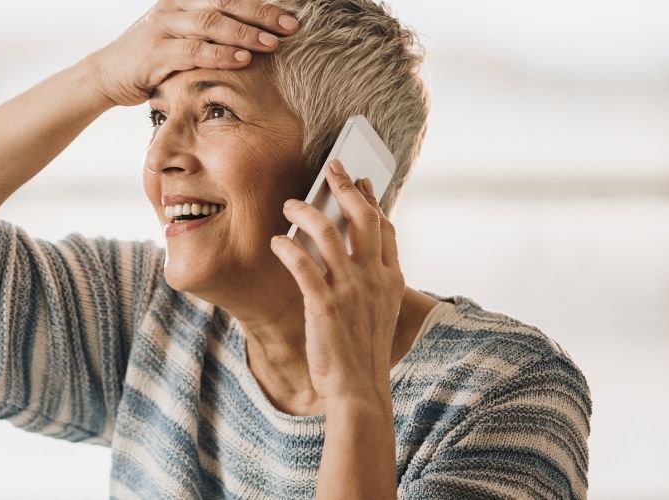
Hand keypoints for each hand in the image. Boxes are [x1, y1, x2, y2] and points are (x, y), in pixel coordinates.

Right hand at [81, 0, 299, 106]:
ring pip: (211, 23)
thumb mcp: (183, 38)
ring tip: (271, 44)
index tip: (291, 15)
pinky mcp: (155, 52)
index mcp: (184, 0)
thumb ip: (212, 32)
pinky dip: (220, 55)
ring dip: (245, 34)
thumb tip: (255, 35)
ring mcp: (163, 27)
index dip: (261, 3)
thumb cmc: (152, 58)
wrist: (107, 75)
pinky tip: (241, 60)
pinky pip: (193, 50)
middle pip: (225, 3)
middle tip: (289, 27)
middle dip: (261, 14)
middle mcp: (174, 7)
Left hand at [269, 160, 404, 402]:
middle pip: (361, 218)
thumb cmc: (362, 351)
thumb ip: (372, 281)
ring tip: (290, 204)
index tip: (361, 181)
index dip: (372, 200)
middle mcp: (373, 279)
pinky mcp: (324, 304)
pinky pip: (302, 263)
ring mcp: (350, 290)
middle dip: (345, 187)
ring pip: (326, 233)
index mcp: (390, 280)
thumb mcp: (379, 312)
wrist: (358, 387)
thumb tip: (354, 254)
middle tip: (331, 168)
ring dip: (305, 211)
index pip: (384, 228)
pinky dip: (287, 246)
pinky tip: (277, 241)